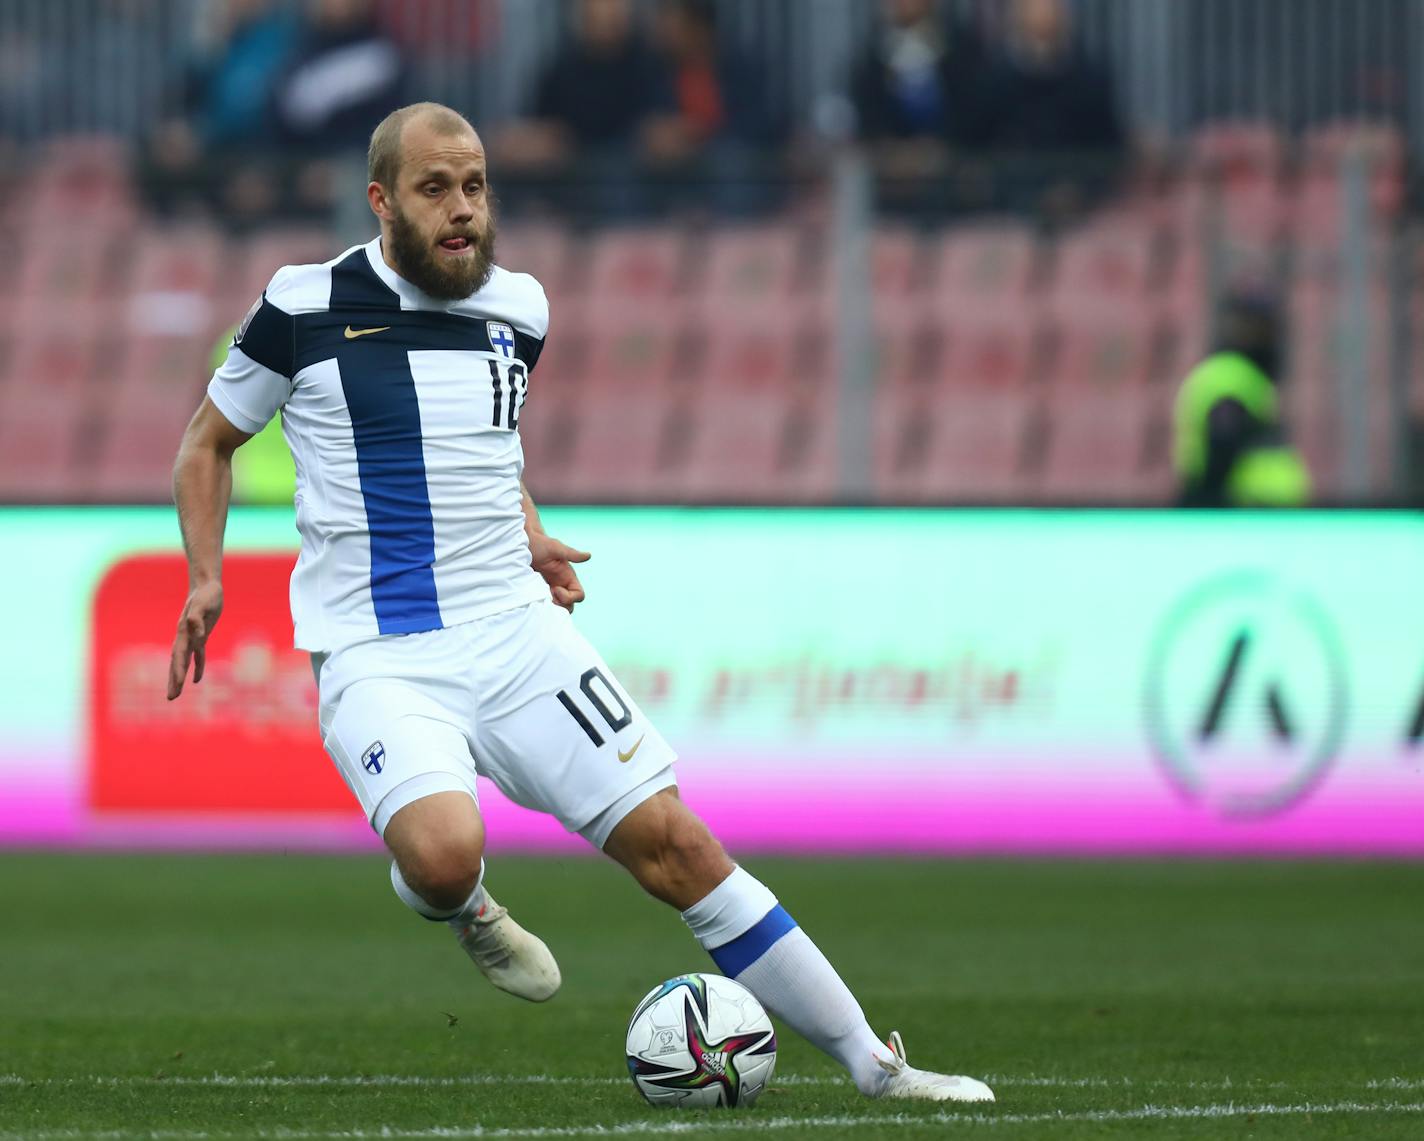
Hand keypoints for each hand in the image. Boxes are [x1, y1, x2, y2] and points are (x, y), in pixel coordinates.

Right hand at [167, 581, 223, 699]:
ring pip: (183, 662)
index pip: (180, 655)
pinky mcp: (200, 636)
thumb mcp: (204, 604)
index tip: (180, 684)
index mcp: (184, 631)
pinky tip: (197, 680)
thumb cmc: (207, 594)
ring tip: (175, 695)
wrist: (207, 586)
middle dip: (174, 680)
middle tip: (171, 698)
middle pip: (177, 662)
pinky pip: (197, 655)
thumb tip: (200, 635)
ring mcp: (191, 637)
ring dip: (179, 677)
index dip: (180, 670)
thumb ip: (198, 618)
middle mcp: (184, 637)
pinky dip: (197, 667)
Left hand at [529, 533, 590, 611]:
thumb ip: (572, 554)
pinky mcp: (538, 590)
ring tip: (540, 597)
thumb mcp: (555, 548)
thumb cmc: (539, 543)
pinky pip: (545, 604)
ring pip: (558, 607)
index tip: (555, 588)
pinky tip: (534, 597)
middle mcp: (562, 584)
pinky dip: (542, 606)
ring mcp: (550, 589)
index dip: (569, 597)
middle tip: (547, 596)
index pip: (579, 595)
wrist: (521, 543)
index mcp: (568, 577)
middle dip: (561, 606)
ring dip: (552, 608)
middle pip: (570, 605)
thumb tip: (589, 556)